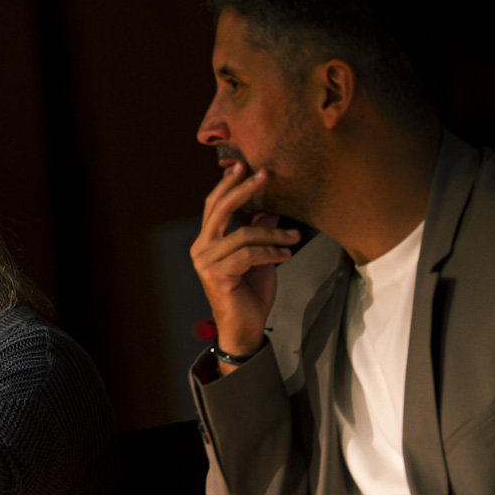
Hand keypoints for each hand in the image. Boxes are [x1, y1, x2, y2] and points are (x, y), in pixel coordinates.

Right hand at [189, 164, 299, 371]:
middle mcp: (201, 249)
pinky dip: (271, 253)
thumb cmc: (249, 294)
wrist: (245, 328)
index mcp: (207, 242)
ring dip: (274, 234)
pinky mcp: (217, 276)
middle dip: (245, 190)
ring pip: (243, 235)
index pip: (214, 206)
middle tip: (266, 174)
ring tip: (293, 238)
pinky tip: (285, 255)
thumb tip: (269, 209)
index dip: (228, 185)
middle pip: (220, 210)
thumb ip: (260, 232)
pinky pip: (248, 254)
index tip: (244, 166)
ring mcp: (206, 263)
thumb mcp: (260, 256)